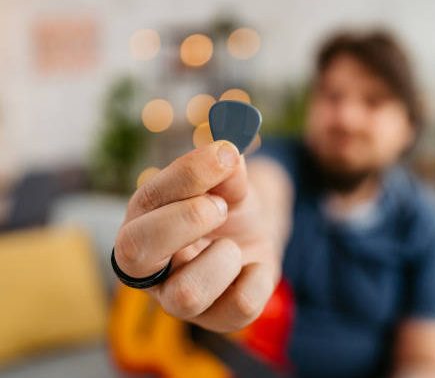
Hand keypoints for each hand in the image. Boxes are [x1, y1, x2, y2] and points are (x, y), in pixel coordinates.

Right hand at [113, 140, 281, 331]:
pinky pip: (240, 306)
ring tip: (232, 245)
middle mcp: (150, 267)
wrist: (253, 235)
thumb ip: (226, 170)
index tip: (224, 156)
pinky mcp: (217, 319)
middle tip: (220, 206)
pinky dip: (258, 277)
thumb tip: (229, 154)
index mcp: (142, 223)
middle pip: (137, 252)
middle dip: (186, 220)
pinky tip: (252, 266)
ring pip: (187, 295)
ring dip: (223, 258)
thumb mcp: (229, 182)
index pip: (145, 203)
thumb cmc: (228, 205)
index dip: (186, 176)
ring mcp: (180, 299)